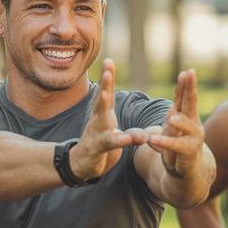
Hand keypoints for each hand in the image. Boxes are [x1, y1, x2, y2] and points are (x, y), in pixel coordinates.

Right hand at [69, 59, 149, 180]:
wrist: (81, 166)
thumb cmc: (101, 148)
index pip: (105, 93)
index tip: (109, 61)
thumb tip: (146, 135)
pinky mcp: (97, 148)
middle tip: (107, 69)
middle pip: (101, 100)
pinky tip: (127, 137)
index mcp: (103, 115)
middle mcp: (98, 121)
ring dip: (103, 105)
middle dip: (105, 84)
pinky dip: (118, 139)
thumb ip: (133, 134)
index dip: (107, 77)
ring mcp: (96, 134)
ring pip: (101, 118)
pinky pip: (108, 142)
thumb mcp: (117, 139)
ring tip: (106, 94)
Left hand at [147, 69, 204, 177]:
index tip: (187, 71)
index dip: (185, 85)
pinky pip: (176, 146)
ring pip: (186, 126)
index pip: (185, 97)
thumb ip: (159, 125)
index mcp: (185, 116)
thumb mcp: (166, 133)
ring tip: (172, 119)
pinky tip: (154, 140)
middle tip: (189, 75)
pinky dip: (165, 143)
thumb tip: (154, 118)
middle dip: (191, 89)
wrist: (187, 171)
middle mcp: (193, 124)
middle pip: (190, 104)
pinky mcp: (189, 152)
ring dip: (179, 122)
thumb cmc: (175, 148)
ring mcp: (194, 138)